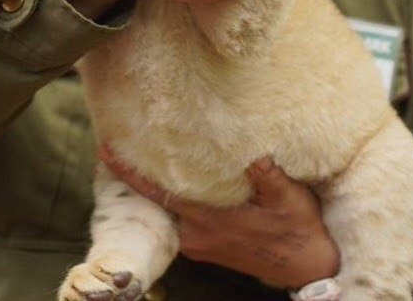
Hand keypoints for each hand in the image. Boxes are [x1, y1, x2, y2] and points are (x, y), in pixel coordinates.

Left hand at [98, 146, 339, 289]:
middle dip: (135, 177)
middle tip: (114, 146)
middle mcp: (198, 235)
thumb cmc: (298, 231)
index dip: (130, 174)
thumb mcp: (290, 200)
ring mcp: (200, 242)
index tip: (105, 153)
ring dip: (153, 188)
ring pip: (167, 211)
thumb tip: (256, 158)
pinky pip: (179, 219)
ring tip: (140, 157)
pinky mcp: (207, 245)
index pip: (160, 194)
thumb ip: (270, 179)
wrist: (307, 267)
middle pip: (156, 203)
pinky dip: (170, 200)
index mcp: (210, 221)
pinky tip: (173, 180)